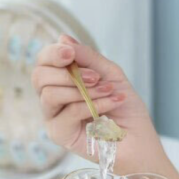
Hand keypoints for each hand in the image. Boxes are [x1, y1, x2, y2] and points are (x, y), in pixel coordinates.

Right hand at [32, 34, 178, 178]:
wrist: (139, 140)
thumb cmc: (125, 109)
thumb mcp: (109, 74)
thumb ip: (87, 57)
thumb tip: (62, 38)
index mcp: (61, 82)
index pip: (42, 62)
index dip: (52, 53)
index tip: (70, 53)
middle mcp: (53, 99)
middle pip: (39, 76)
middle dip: (67, 73)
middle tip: (96, 77)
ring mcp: (54, 118)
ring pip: (49, 94)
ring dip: (83, 89)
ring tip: (108, 91)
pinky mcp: (59, 134)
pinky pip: (67, 112)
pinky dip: (92, 104)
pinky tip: (112, 103)